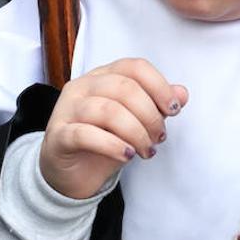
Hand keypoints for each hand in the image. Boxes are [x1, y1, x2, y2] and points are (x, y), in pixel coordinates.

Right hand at [39, 58, 187, 199]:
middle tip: (159, 136)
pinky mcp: (58, 135)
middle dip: (150, 115)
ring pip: (108, 111)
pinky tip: (127, 155)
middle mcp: (83, 86)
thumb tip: (181, 93)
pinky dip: (113, 145)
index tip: (173, 110)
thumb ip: (158, 104)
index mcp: (103, 75)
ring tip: (146, 150)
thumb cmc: (106, 139)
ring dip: (136, 132)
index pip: (135, 67)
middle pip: (125, 88)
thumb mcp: (138, 120)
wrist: (73, 173)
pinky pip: (86, 134)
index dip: (160, 86)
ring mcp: (67, 109)